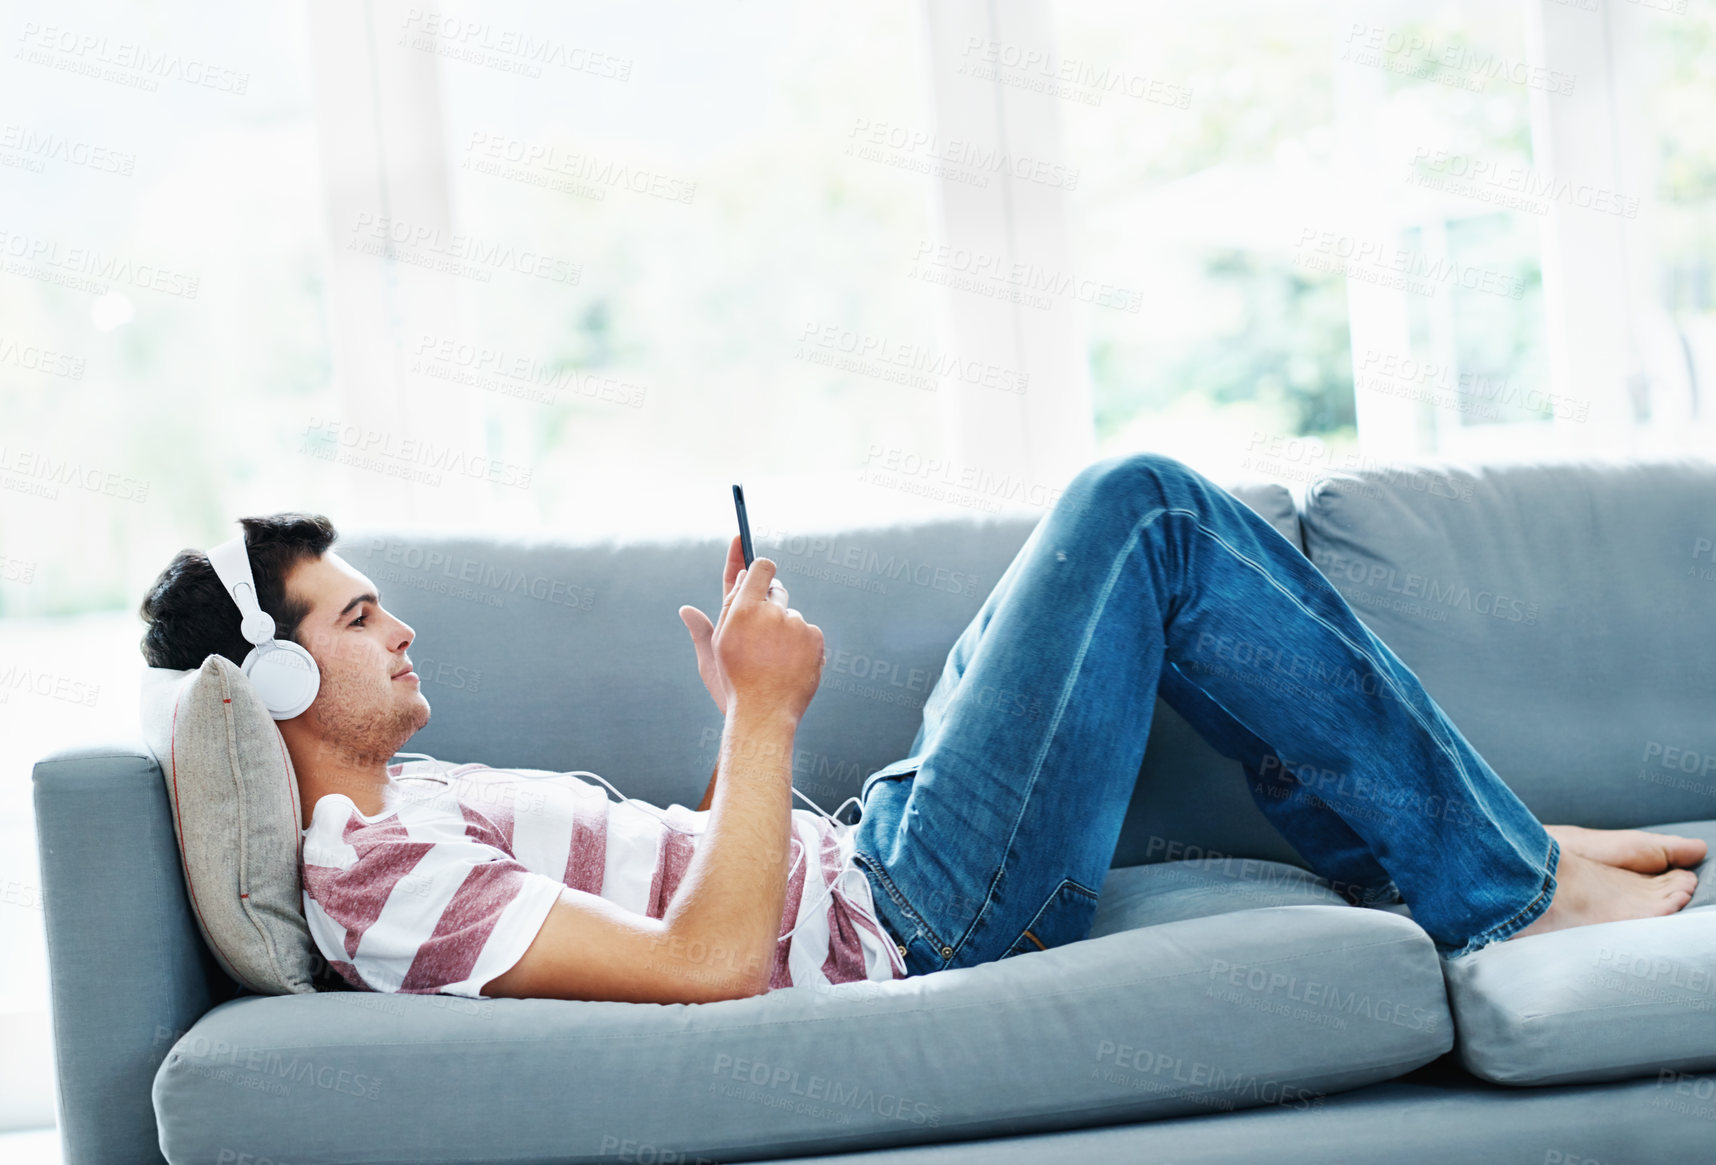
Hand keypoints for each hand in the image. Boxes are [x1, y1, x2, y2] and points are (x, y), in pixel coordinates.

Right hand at [679, 535, 808, 715]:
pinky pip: (808, 631)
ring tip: (774, 659)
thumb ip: (702, 629)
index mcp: (741, 611)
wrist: (764, 715)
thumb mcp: (710, 657)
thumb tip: (686, 609)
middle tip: (760, 632)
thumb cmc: (732, 687)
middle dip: (769, 602)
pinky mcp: (814, 637)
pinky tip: (790, 664)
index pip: (758, 568)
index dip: (755, 562)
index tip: (751, 551)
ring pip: (791, 614)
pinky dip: (801, 643)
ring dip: (784, 628)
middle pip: (776, 589)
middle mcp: (769, 612)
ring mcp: (795, 624)